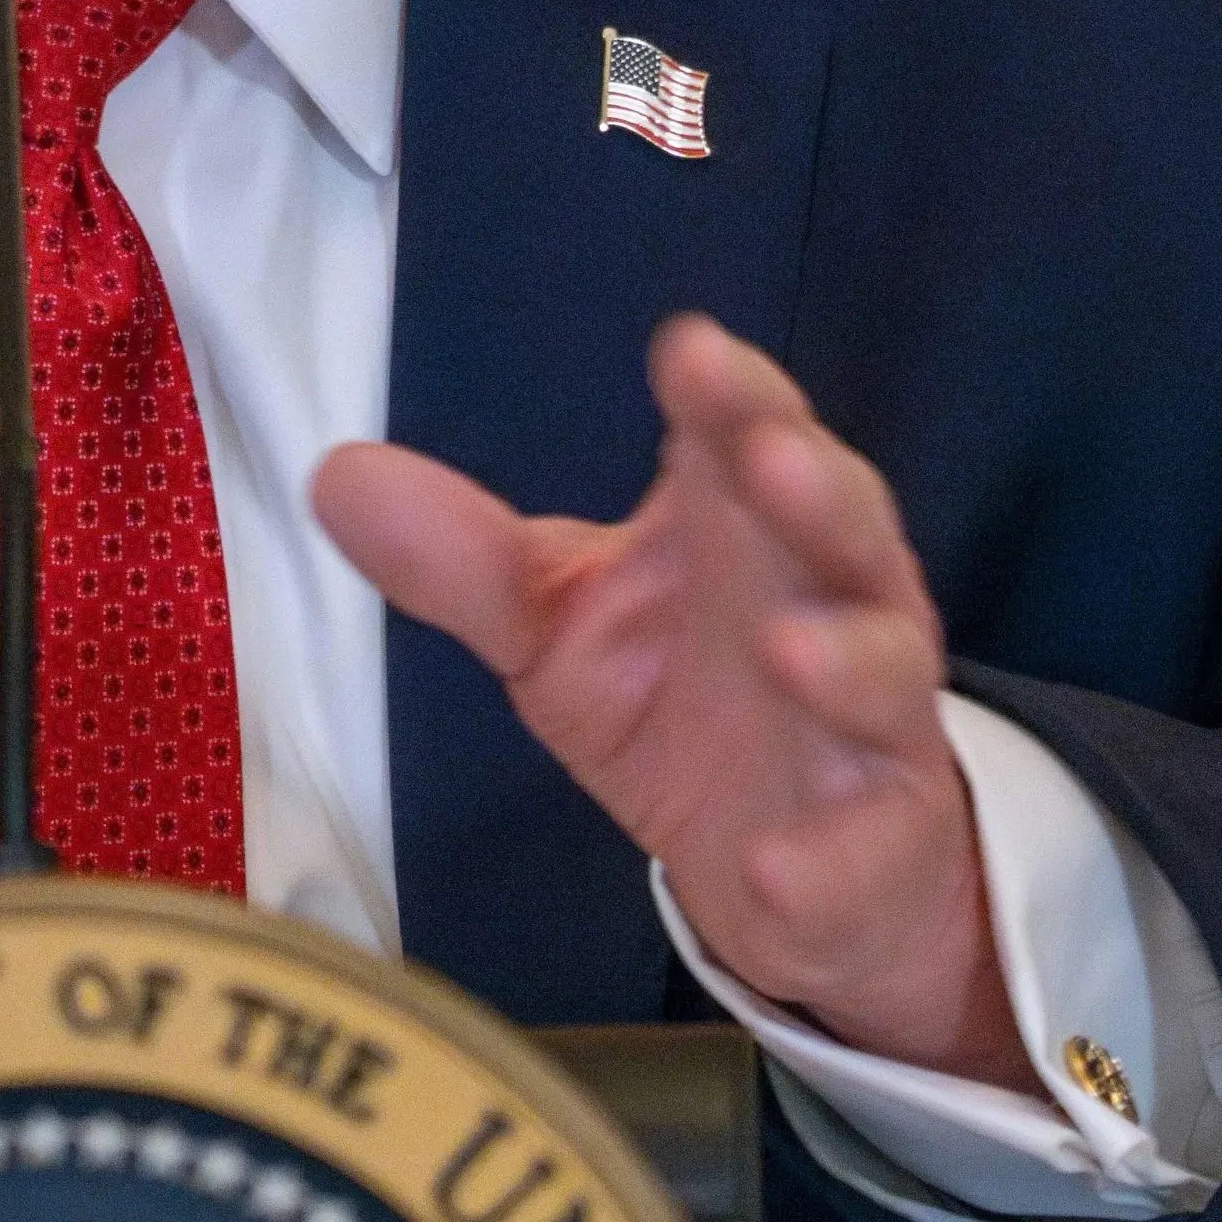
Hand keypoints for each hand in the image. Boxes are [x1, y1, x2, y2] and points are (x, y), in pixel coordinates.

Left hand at [312, 315, 1030, 1088]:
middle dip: (816, 490)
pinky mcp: (882, 843)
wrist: (801, 870)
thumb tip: (334, 474)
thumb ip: (467, 560)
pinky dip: (825, 860)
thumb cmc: (684, 700)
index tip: (685, 352)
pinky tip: (774, 869)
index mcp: (754, 527)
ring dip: (842, 660)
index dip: (729, 393)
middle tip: (766, 458)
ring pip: (886, 675)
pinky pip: (865, 851)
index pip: (750, 435)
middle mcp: (834, 602)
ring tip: (784, 651)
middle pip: (848, 527)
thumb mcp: (561, 628)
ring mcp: (871, 725)